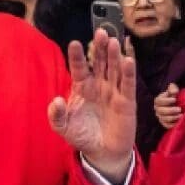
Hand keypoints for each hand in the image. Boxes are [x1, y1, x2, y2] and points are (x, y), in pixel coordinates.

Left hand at [49, 29, 135, 184]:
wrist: (101, 153)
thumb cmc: (82, 135)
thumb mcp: (63, 127)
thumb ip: (56, 115)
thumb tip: (56, 101)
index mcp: (81, 87)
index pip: (79, 68)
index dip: (77, 56)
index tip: (74, 43)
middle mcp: (98, 86)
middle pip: (99, 62)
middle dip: (99, 47)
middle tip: (100, 31)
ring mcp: (113, 92)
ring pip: (114, 69)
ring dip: (114, 55)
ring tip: (113, 40)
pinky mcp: (127, 101)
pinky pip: (127, 84)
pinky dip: (128, 72)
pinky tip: (128, 60)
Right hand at [154, 83, 181, 129]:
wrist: (175, 104)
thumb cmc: (174, 96)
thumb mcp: (173, 90)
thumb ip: (172, 89)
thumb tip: (175, 92)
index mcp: (158, 100)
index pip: (159, 101)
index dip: (166, 101)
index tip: (175, 99)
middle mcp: (157, 109)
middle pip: (161, 111)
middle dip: (170, 110)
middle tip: (179, 109)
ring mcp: (160, 117)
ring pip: (164, 118)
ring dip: (172, 118)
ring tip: (181, 115)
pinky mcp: (164, 123)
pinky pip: (167, 125)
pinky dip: (172, 124)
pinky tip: (179, 122)